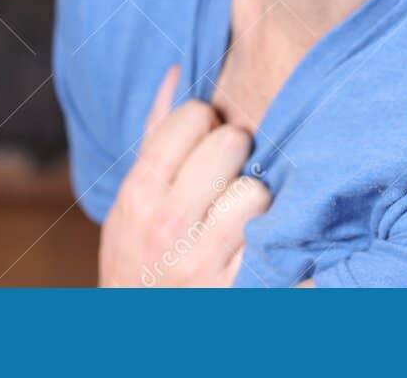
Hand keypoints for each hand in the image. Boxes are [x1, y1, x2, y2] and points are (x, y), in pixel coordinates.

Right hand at [98, 66, 270, 286]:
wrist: (135, 334)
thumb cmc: (139, 257)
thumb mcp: (133, 202)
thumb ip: (157, 136)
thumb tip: (178, 72)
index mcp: (139, 193)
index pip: (192, 117)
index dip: (205, 123)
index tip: (205, 142)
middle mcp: (167, 225)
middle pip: (230, 143)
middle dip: (236, 152)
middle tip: (230, 172)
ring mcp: (202, 261)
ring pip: (257, 191)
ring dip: (256, 198)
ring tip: (243, 211)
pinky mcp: (237, 291)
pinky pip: (273, 241)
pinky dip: (272, 237)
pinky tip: (259, 241)